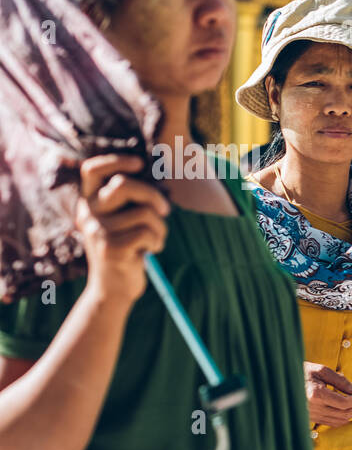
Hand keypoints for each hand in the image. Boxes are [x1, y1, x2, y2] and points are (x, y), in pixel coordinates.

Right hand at [76, 155, 169, 304]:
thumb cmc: (127, 248)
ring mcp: (98, 231)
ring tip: (153, 240)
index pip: (91, 170)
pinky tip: (150, 252)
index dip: (115, 161)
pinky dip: (157, 241)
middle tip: (164, 210)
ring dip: (160, 227)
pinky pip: (148, 232)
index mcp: (88, 203)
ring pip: (144, 212)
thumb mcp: (122, 220)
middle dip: (153, 195)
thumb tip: (155, 171)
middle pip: (123, 185)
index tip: (139, 163)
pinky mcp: (111, 248)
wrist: (113, 289)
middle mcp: (88, 214)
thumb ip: (129, 199)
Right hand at [304, 362, 351, 426]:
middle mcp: (312, 408)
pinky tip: (347, 409)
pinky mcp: (310, 419)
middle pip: (343, 413)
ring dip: (351, 413)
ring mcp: (310, 415)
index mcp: (315, 394)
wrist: (279, 382)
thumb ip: (339, 380)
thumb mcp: (320, 370)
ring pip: (339, 420)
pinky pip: (331, 423)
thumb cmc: (300, 372)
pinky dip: (342, 418)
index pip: (343, 403)